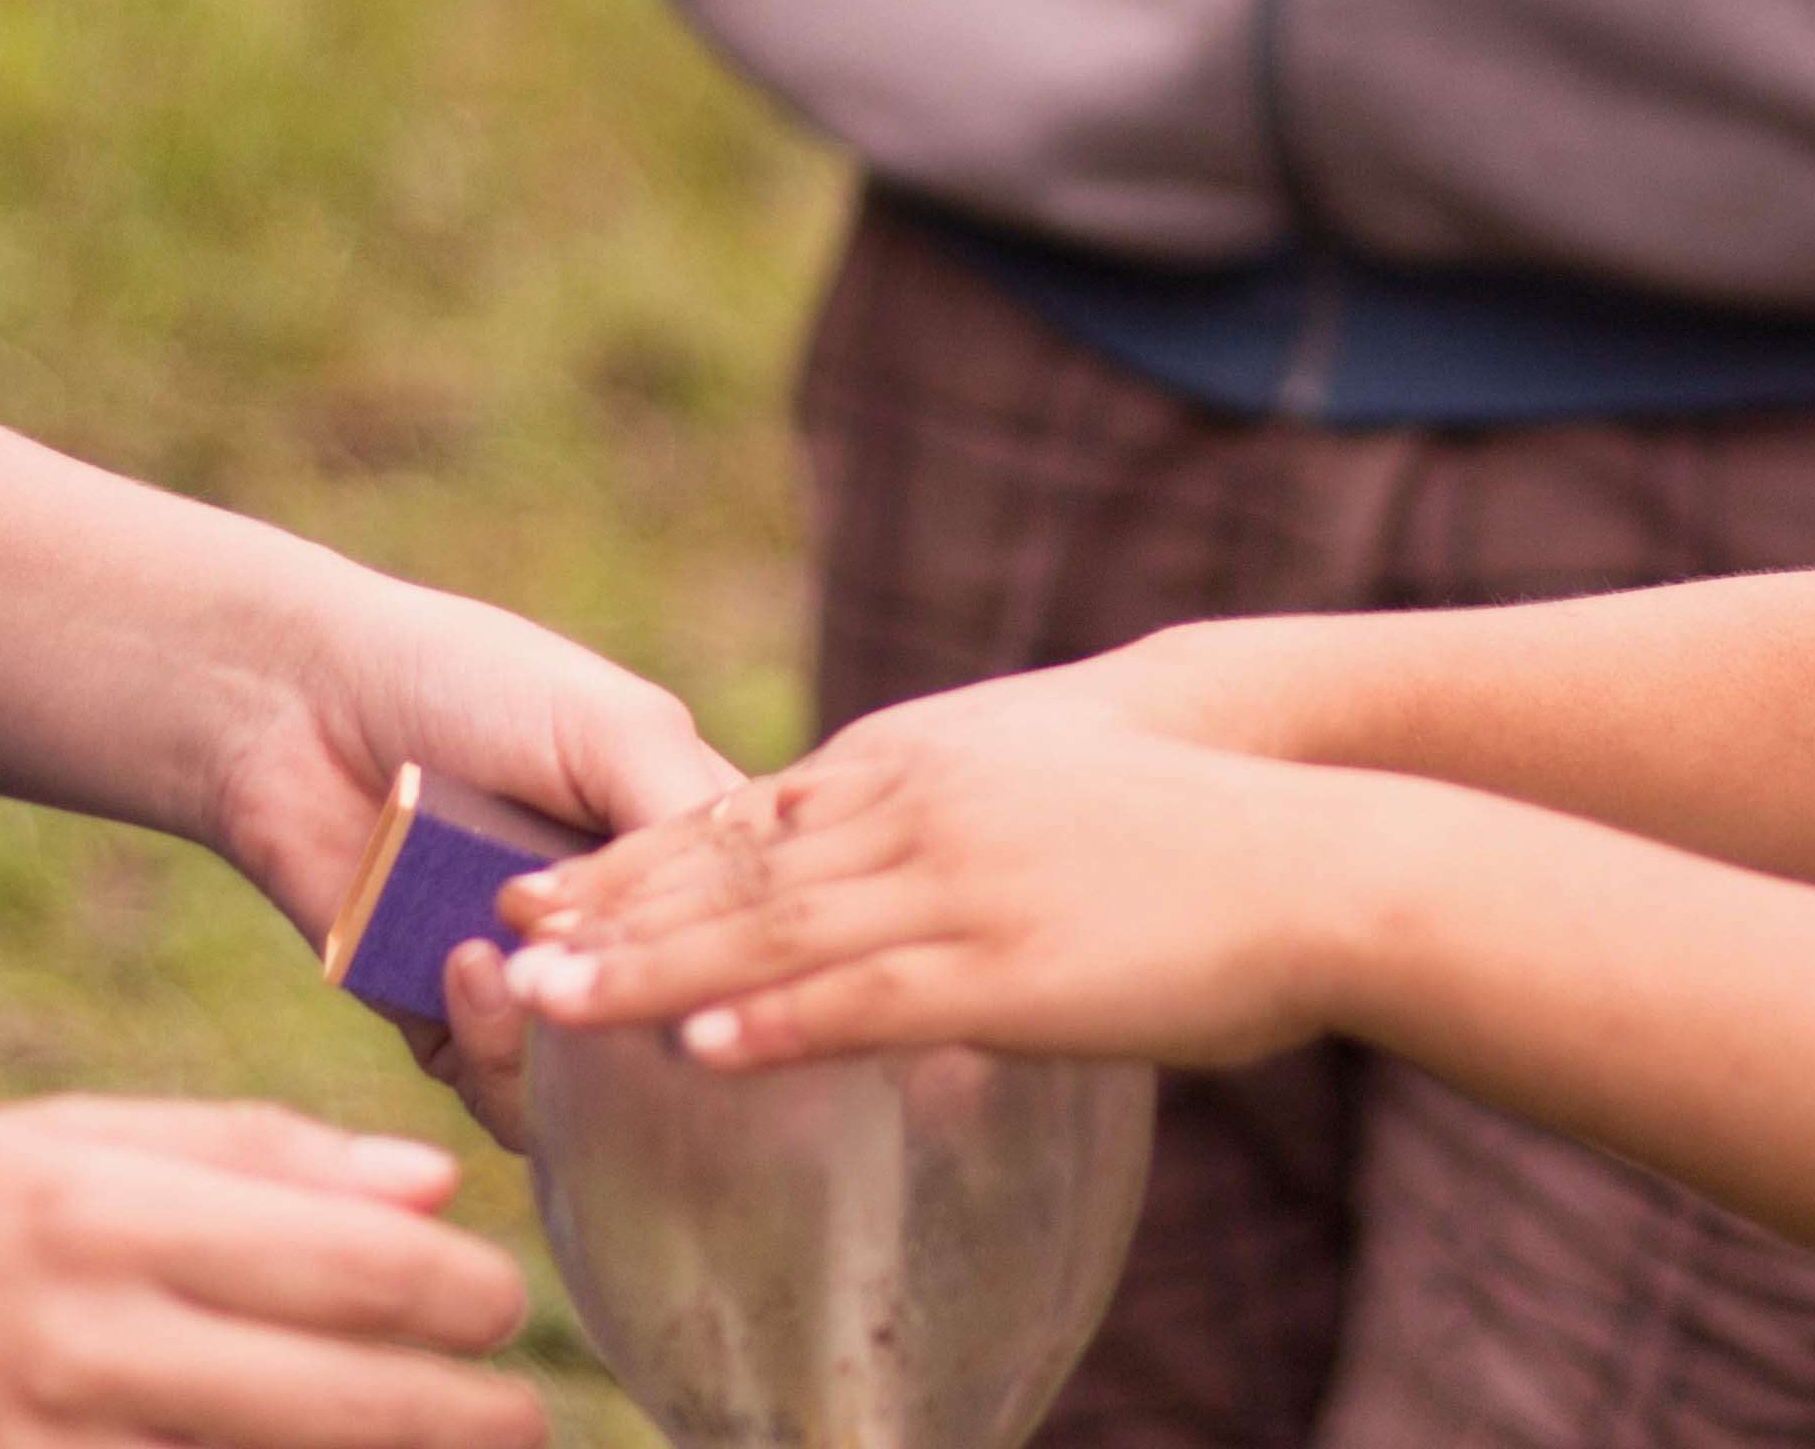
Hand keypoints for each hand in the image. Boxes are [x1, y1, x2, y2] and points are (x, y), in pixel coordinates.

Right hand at [0, 1101, 545, 1448]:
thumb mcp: (46, 1151)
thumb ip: (233, 1158)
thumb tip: (422, 1187)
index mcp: (88, 1204)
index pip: (329, 1251)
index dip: (451, 1294)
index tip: (516, 1307)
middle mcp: (65, 1323)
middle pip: (319, 1378)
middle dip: (451, 1411)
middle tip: (533, 1425)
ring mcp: (21, 1433)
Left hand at [207, 573, 744, 1149]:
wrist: (296, 704)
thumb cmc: (470, 683)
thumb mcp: (616, 727)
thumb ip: (694, 826)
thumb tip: (767, 944)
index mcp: (683, 855)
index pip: (761, 943)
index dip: (748, 963)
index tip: (713, 952)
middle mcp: (622, 933)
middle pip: (686, 1036)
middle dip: (647, 1020)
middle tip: (596, 971)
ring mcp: (540, 989)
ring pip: (599, 1096)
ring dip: (555, 1046)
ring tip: (496, 961)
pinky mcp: (451, 1031)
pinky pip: (501, 1102)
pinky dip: (488, 1054)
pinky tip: (454, 969)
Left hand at [494, 696, 1378, 1074]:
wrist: (1314, 832)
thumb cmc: (1191, 821)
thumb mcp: (1040, 783)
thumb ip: (949, 821)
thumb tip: (891, 876)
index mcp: (919, 762)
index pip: (741, 810)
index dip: (634, 851)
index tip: (544, 881)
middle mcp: (916, 808)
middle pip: (726, 863)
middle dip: (607, 906)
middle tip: (500, 936)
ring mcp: (956, 885)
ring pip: (769, 932)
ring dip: (650, 969)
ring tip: (548, 1002)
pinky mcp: (1006, 967)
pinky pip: (867, 1001)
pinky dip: (776, 1027)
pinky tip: (699, 1053)